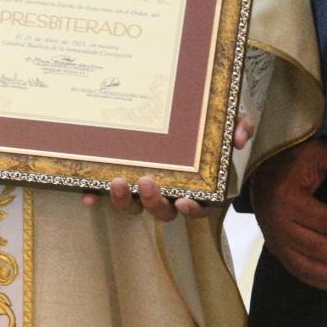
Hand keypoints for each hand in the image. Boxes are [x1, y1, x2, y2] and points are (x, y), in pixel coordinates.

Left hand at [83, 115, 253, 221]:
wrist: (179, 114)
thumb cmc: (204, 124)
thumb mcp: (226, 120)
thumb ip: (239, 125)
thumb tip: (239, 137)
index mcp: (196, 186)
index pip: (198, 207)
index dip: (192, 209)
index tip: (184, 200)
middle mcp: (169, 192)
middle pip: (162, 212)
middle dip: (153, 202)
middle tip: (145, 182)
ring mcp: (143, 189)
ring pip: (134, 207)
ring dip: (123, 201)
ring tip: (115, 181)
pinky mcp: (121, 179)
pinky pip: (107, 194)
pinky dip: (96, 196)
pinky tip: (87, 194)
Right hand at [250, 138, 326, 291]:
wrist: (259, 167)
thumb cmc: (293, 159)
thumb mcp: (316, 152)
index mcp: (287, 197)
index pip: (324, 221)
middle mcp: (276, 221)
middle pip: (315, 247)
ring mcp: (272, 237)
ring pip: (305, 264)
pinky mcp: (273, 246)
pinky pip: (295, 269)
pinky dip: (316, 281)